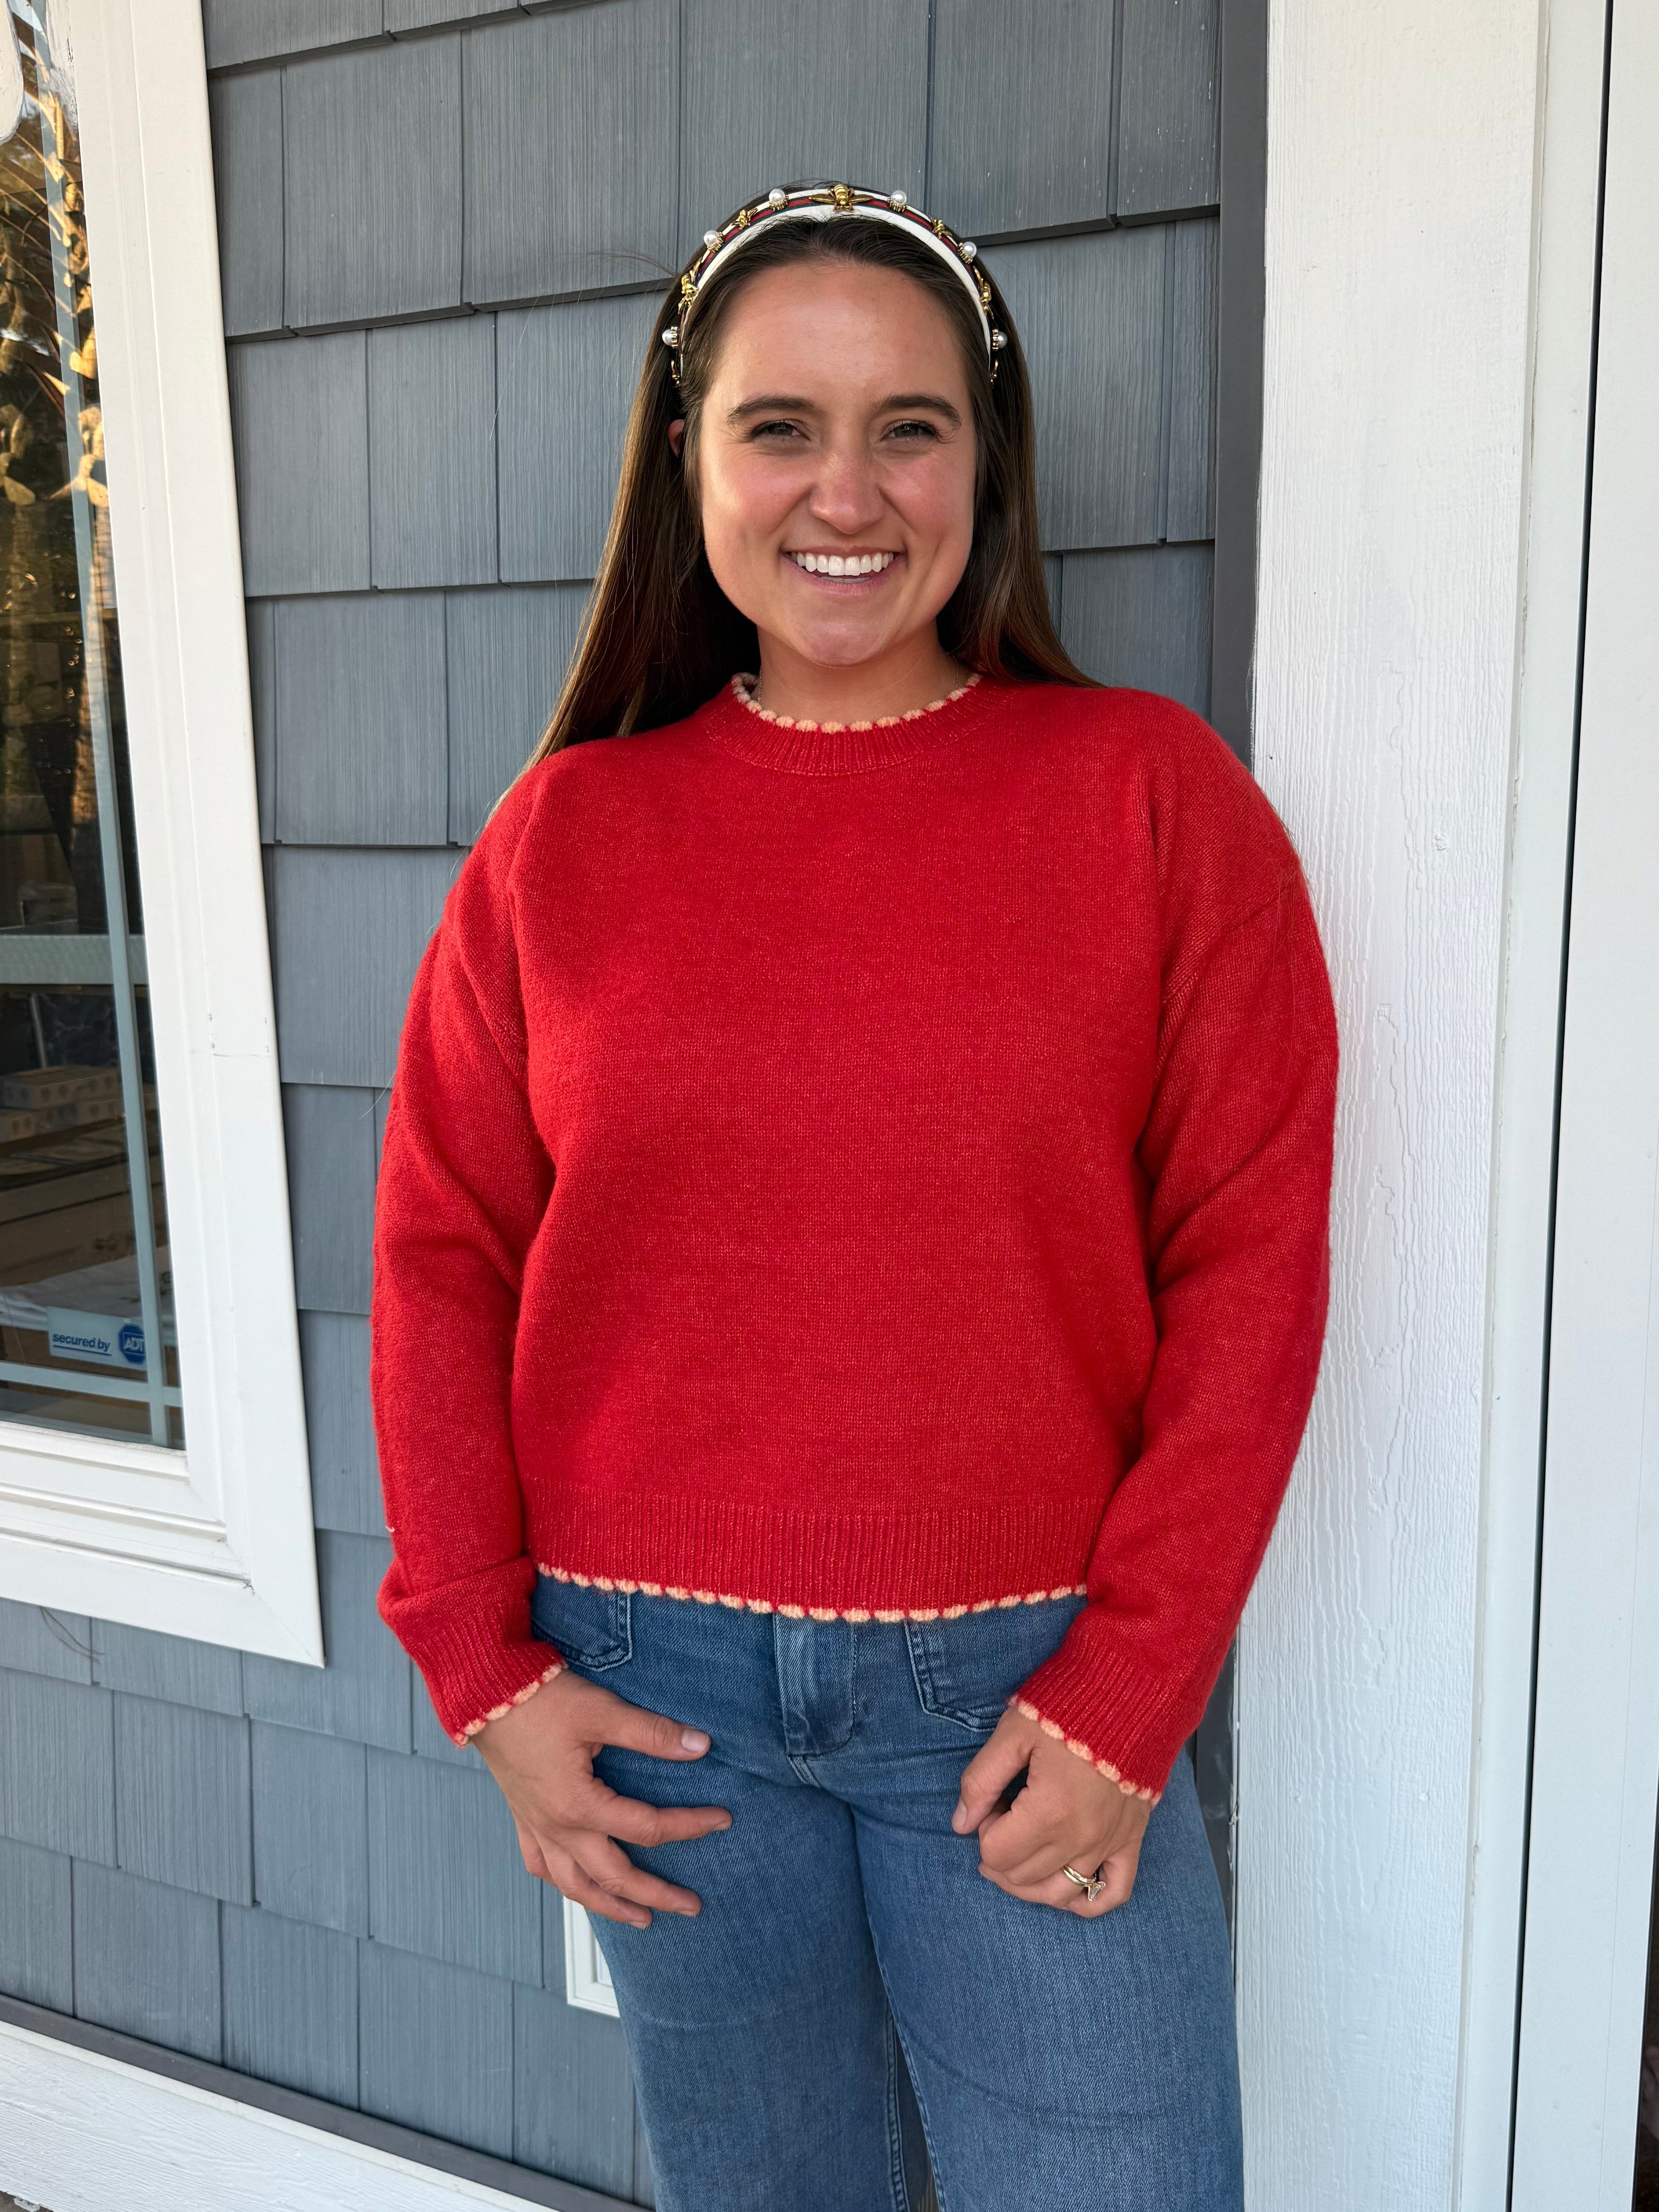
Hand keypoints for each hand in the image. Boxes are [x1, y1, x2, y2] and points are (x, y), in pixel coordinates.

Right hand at [474, 1668, 731, 1928]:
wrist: (485, 1695)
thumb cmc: (542, 1701)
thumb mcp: (603, 1712)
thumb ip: (652, 1734)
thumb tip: (700, 1746)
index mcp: (580, 1805)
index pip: (647, 1827)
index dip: (689, 1826)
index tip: (721, 1821)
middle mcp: (557, 1827)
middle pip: (615, 1876)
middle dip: (656, 1894)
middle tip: (691, 1905)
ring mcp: (538, 1828)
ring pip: (576, 1885)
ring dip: (611, 1907)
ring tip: (641, 1920)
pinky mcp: (524, 1818)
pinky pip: (543, 1867)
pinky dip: (565, 1883)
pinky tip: (580, 1887)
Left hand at [951, 1708, 1150, 1915]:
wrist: (1132, 1692)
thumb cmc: (1069, 1706)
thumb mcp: (1013, 1732)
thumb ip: (982, 1780)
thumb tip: (960, 1824)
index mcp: (1048, 1811)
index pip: (996, 1853)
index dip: (984, 1829)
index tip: (995, 1801)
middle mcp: (1080, 1838)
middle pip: (1022, 1876)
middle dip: (1002, 1852)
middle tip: (1005, 1815)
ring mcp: (1109, 1843)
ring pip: (1060, 1893)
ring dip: (1030, 1884)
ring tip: (1019, 1856)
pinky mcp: (1131, 1839)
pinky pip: (1113, 1892)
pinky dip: (1088, 1900)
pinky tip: (1066, 1889)